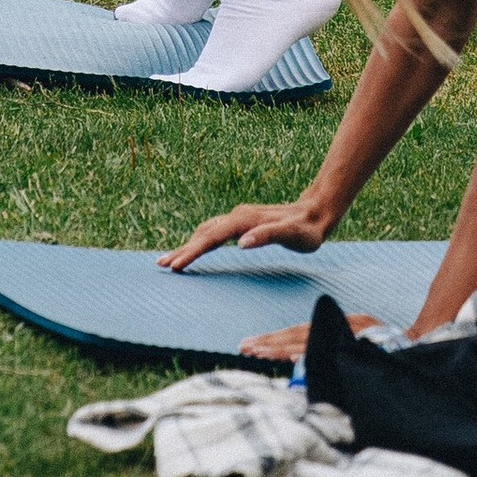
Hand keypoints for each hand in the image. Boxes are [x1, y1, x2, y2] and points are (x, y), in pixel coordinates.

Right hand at [159, 198, 330, 273]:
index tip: (177, 265)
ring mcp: (238, 218)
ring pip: (206, 231)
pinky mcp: (241, 222)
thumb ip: (267, 236)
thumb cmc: (306, 229)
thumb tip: (241, 243)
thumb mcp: (293, 235)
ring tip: (170, 259)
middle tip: (162, 265)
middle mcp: (237, 216)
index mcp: (245, 221)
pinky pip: (214, 231)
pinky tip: (194, 247)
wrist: (315, 211)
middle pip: (203, 234)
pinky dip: (199, 240)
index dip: (193, 252)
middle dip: (182, 250)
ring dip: (188, 245)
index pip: (212, 238)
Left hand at [237, 311, 381, 366]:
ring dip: (282, 348)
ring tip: (258, 352)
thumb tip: (300, 363)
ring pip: (312, 340)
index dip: (275, 339)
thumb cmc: (394, 352)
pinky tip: (294, 358)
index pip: (302, 332)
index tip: (250, 345)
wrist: (429, 345)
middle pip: (301, 334)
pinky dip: (314, 353)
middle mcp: (347, 325)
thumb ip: (335, 352)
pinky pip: (334, 350)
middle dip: (271, 343)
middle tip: (244, 347)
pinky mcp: (365, 342)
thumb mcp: (362, 347)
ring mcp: (356, 332)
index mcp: (343, 325)